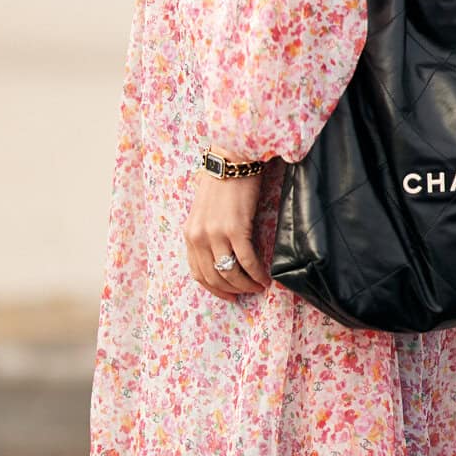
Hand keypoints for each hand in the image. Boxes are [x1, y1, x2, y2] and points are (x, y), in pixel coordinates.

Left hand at [185, 165, 271, 300]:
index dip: (214, 289)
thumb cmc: (221, 183)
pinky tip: (265, 278)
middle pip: (215, 277)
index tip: (229, 295)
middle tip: (247, 293)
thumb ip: (206, 233)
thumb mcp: (203, 212)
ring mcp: (216, 234)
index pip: (198, 273)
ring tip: (258, 286)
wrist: (231, 160)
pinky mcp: (235, 229)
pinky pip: (247, 261)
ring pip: (231, 273)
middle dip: (232, 290)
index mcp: (190, 234)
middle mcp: (199, 237)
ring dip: (246, 285)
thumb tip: (220, 256)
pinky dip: (257, 274)